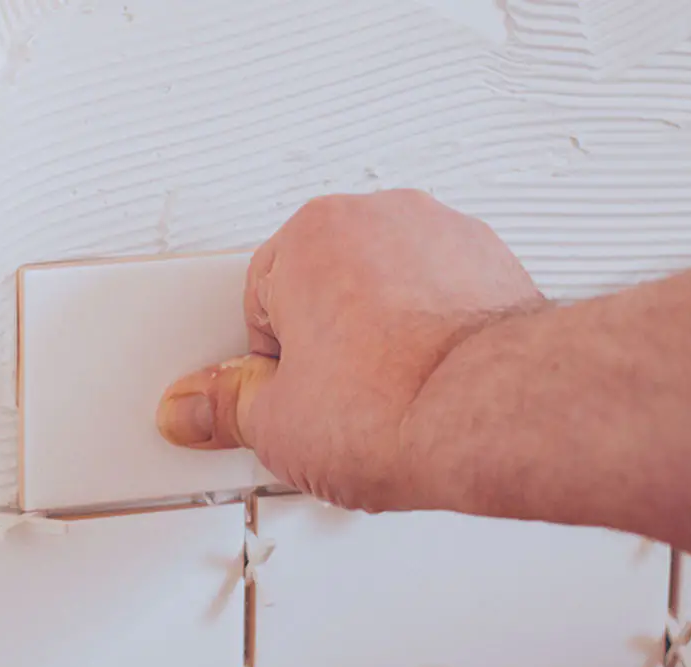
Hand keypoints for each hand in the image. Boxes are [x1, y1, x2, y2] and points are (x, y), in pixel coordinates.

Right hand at [156, 189, 545, 510]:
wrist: (495, 415)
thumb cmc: (396, 404)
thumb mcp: (276, 425)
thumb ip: (224, 407)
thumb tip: (195, 407)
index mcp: (308, 235)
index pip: (259, 302)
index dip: (269, 366)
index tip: (286, 400)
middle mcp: (378, 217)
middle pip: (324, 286)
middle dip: (326, 343)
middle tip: (335, 404)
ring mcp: (442, 234)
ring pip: (388, 287)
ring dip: (382, 334)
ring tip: (389, 397)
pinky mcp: (495, 263)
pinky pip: (444, 296)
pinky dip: (437, 332)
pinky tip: (432, 383)